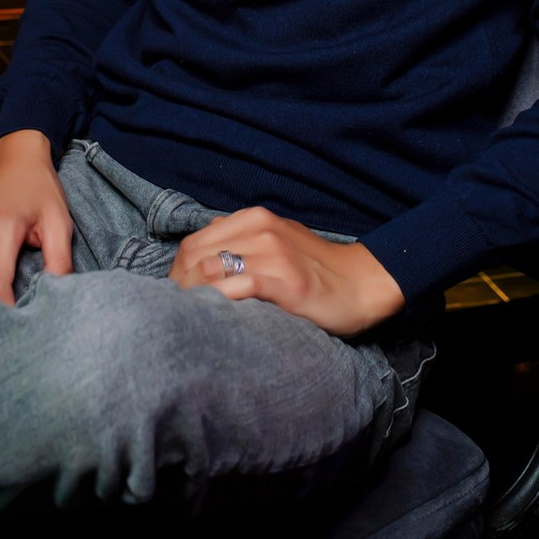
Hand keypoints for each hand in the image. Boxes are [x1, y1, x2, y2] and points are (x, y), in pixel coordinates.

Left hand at [168, 206, 404, 337]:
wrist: (360, 283)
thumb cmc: (312, 267)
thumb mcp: (274, 239)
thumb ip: (240, 239)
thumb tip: (202, 248)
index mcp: (254, 218)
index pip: (194, 243)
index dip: (177, 274)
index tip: (177, 300)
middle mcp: (262, 229)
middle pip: (196, 258)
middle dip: (180, 289)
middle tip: (180, 316)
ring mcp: (275, 254)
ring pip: (213, 271)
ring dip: (197, 298)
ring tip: (194, 320)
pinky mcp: (288, 282)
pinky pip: (242, 287)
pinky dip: (223, 302)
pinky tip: (218, 319)